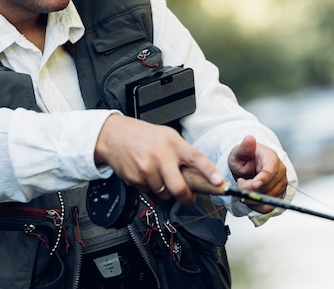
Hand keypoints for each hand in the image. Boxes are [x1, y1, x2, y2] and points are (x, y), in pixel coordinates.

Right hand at [94, 114, 223, 204]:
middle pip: (179, 188)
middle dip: (187, 198)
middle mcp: (161, 157)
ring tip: (159, 175)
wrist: (114, 135)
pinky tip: (145, 173)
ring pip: (164, 193)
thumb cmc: (143, 135)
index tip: (219, 182)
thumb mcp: (168, 136)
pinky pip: (149, 192)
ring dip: (165, 190)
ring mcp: (147, 169)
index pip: (196, 159)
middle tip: (189, 198)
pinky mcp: (135, 179)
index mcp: (174, 144)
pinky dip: (150, 187)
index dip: (209, 172)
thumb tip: (200, 174)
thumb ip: (183, 153)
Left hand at [228, 135, 287, 212]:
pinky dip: (257, 206)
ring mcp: (281, 185)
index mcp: (272, 158)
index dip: (262, 180)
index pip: (271, 171)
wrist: (248, 166)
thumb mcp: (240, 151)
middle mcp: (280, 172)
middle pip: (269, 187)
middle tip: (239, 183)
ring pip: (268, 198)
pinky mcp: (278, 196)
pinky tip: (248, 199)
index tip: (253, 184)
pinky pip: (269, 207)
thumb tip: (249, 138)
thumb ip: (244, 147)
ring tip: (243, 188)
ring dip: (252, 198)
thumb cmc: (244, 158)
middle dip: (251, 189)